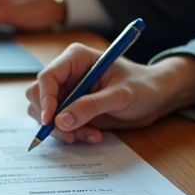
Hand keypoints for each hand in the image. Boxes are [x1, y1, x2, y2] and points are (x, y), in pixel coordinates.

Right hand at [24, 45, 194, 143]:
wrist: (156, 98)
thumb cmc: (143, 87)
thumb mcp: (119, 96)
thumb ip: (90, 107)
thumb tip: (61, 121)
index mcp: (75, 59)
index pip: (47, 77)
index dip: (45, 99)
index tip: (51, 120)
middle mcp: (66, 75)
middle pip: (38, 96)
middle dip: (51, 118)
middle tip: (71, 134)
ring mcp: (67, 93)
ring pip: (45, 114)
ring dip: (63, 130)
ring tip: (91, 135)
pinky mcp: (71, 110)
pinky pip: (58, 125)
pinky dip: (71, 134)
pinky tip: (92, 135)